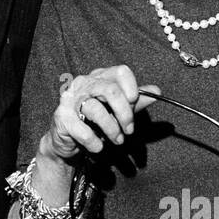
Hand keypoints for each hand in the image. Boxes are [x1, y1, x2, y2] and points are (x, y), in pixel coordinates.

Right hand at [42, 66, 159, 163]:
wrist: (67, 138)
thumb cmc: (94, 120)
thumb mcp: (117, 109)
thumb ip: (135, 101)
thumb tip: (156, 91)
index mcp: (99, 77)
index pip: (119, 71)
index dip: (131, 86)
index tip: (136, 102)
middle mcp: (83, 83)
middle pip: (110, 90)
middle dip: (124, 113)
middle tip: (130, 130)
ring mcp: (70, 99)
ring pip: (96, 109)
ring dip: (111, 129)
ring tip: (118, 140)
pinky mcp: (62, 117)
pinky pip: (82, 129)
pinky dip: (93, 141)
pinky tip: (98, 146)